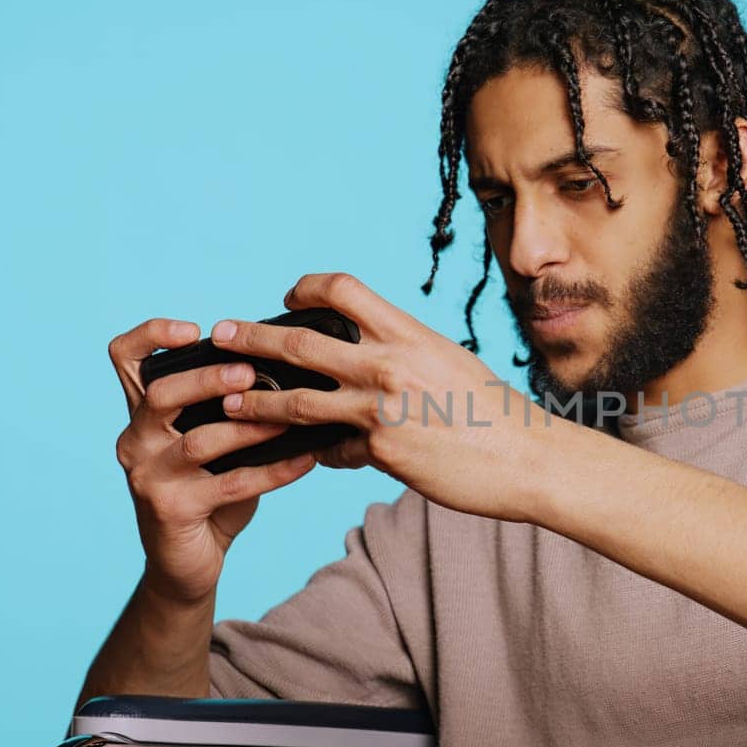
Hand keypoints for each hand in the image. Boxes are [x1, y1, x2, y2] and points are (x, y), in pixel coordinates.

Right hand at [108, 318, 318, 603]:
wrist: (186, 561)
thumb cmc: (206, 490)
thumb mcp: (210, 442)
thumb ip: (228, 408)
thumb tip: (287, 370)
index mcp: (142, 414)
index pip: (125, 358)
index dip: (152, 335)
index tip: (195, 330)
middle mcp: (135, 440)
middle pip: (161, 395)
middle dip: (208, 379)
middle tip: (249, 372)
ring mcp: (148, 477)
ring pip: (198, 442)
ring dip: (249, 427)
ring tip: (288, 417)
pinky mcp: (171, 511)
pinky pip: (230, 485)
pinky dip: (273, 471)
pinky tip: (305, 462)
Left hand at [208, 273, 568, 522]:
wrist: (526, 457)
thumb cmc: (492, 410)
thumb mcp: (447, 361)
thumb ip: (402, 353)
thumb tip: (366, 352)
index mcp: (407, 332)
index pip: (341, 290)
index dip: (305, 289)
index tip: (286, 298)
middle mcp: (388, 364)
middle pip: (298, 343)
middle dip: (250, 340)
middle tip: (221, 337)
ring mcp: (380, 411)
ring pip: (297, 402)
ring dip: (256, 404)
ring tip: (228, 406)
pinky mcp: (381, 454)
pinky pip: (330, 450)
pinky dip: (313, 452)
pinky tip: (300, 457)